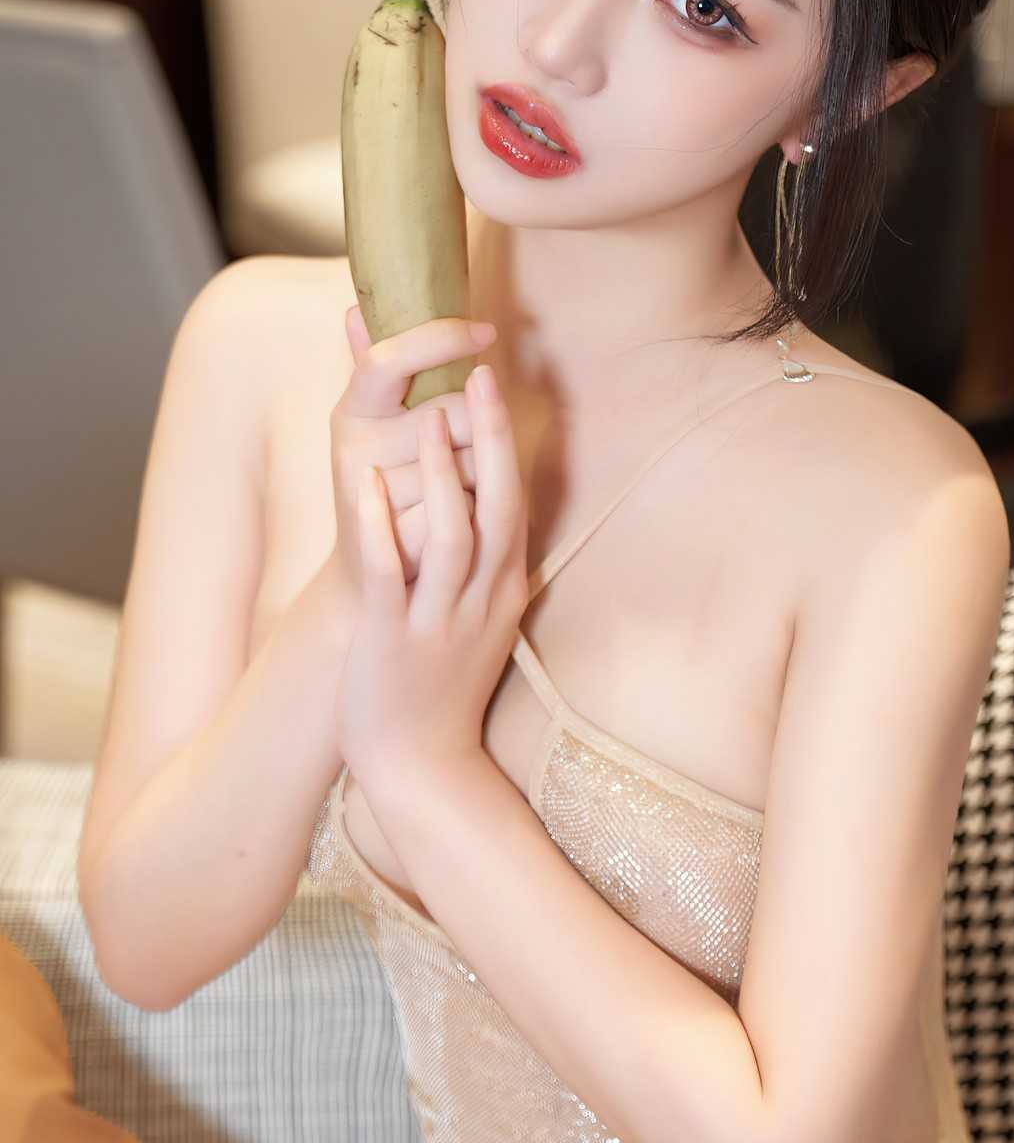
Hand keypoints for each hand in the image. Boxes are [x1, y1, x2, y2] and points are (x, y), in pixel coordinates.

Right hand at [329, 305, 496, 591]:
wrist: (369, 589)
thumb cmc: (385, 495)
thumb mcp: (373, 428)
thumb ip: (374, 370)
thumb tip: (356, 309)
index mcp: (350, 412)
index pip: (389, 358)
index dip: (439, 338)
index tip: (486, 333)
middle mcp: (355, 450)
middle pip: (453, 413)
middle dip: (479, 430)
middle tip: (466, 452)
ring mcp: (375, 501)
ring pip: (471, 463)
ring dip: (484, 475)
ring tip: (464, 493)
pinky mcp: (397, 545)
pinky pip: (470, 514)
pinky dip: (483, 518)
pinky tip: (472, 529)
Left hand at [334, 357, 531, 786]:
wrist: (426, 768)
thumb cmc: (445, 687)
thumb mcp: (481, 621)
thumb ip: (485, 564)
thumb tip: (485, 510)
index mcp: (504, 588)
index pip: (515, 501)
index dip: (505, 442)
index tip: (493, 385)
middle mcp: (484, 598)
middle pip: (499, 506)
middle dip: (491, 438)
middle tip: (481, 374)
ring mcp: (443, 620)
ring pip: (455, 537)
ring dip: (443, 474)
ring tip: (429, 417)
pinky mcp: (396, 641)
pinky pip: (393, 576)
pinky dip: (384, 527)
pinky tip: (370, 483)